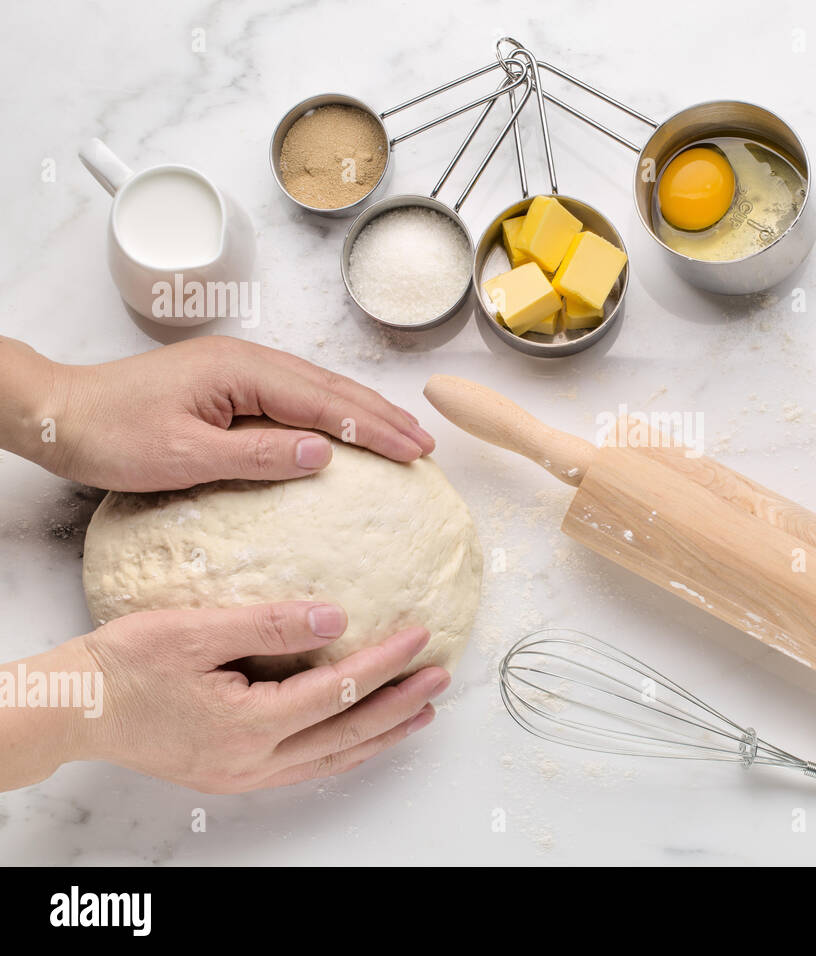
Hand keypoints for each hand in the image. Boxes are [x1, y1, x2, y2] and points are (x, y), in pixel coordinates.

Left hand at [14, 335, 435, 491]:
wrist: (60, 414)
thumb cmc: (111, 436)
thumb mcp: (183, 457)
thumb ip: (255, 455)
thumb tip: (321, 455)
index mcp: (241, 373)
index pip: (324, 404)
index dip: (375, 430)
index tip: (414, 451)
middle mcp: (247, 362)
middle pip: (331, 389)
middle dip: (383, 416)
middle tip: (426, 444)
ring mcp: (238, 370)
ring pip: (318, 389)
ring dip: (363, 412)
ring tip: (404, 433)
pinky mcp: (229, 385)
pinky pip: (295, 396)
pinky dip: (331, 412)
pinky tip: (345, 427)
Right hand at [54, 603, 447, 792]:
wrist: (73, 708)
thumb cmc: (125, 664)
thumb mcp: (196, 629)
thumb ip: (270, 624)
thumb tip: (336, 618)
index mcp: (249, 723)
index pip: (338, 691)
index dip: (384, 663)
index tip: (420, 634)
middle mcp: (254, 760)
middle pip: (346, 734)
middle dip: (398, 705)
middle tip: (440, 677)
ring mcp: (244, 773)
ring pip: (331, 759)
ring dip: (379, 734)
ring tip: (420, 713)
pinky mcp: (232, 772)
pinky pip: (306, 767)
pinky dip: (342, 749)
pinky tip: (359, 735)